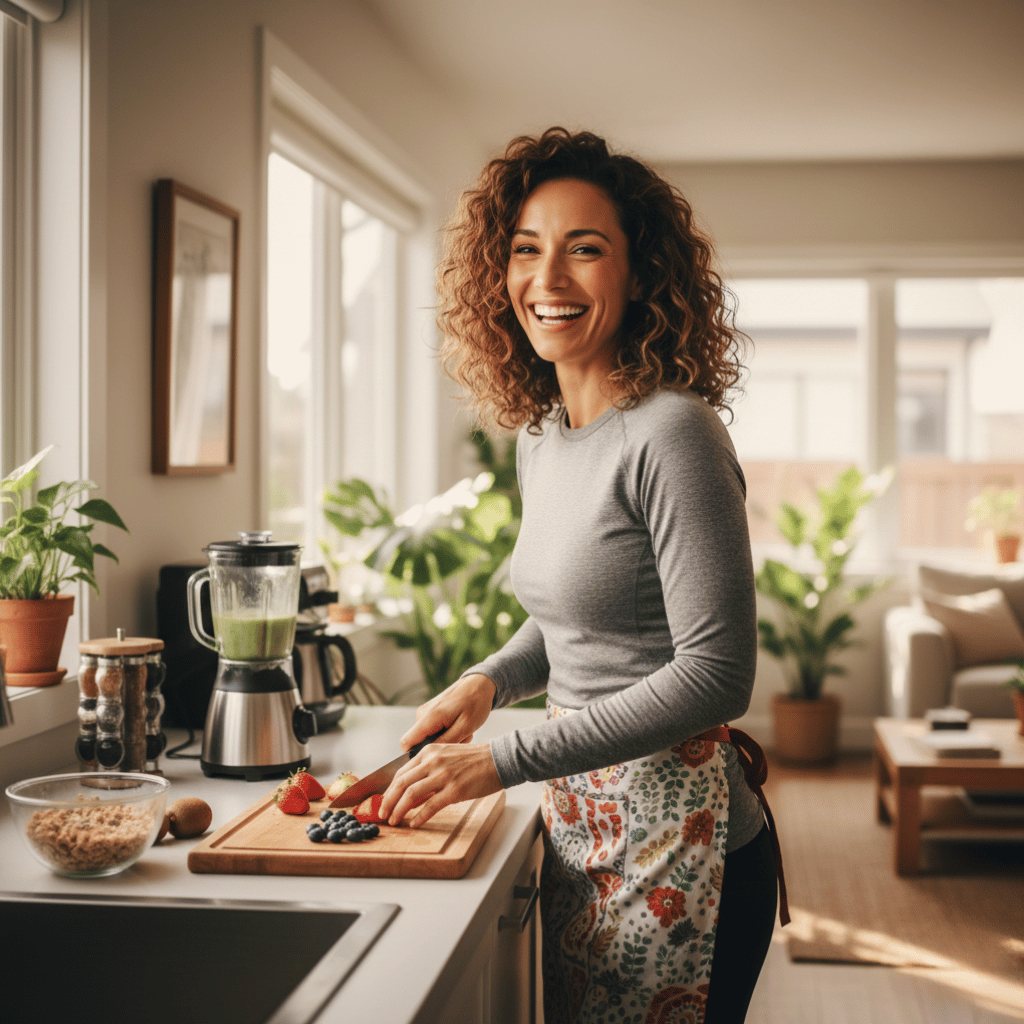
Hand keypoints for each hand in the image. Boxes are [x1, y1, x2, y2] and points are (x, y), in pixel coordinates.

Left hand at [378, 740, 502, 827]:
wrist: (498, 759)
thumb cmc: (474, 760)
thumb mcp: (447, 758)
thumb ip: (428, 773)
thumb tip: (411, 797)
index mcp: (429, 751)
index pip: (401, 772)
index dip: (389, 789)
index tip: (383, 801)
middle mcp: (433, 761)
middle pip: (402, 783)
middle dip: (388, 801)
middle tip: (383, 814)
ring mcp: (444, 775)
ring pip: (412, 794)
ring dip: (399, 810)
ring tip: (394, 820)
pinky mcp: (455, 790)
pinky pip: (431, 805)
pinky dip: (420, 816)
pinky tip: (414, 823)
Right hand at [398, 673, 496, 752]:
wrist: (479, 683)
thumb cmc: (475, 703)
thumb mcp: (465, 727)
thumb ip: (445, 742)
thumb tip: (427, 755)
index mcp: (429, 716)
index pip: (406, 742)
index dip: (412, 757)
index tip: (432, 762)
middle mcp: (422, 713)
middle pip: (420, 742)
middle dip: (439, 747)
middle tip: (462, 740)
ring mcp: (425, 712)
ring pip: (429, 737)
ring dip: (446, 740)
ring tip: (464, 732)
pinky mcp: (430, 712)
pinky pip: (433, 730)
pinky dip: (447, 732)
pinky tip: (460, 727)